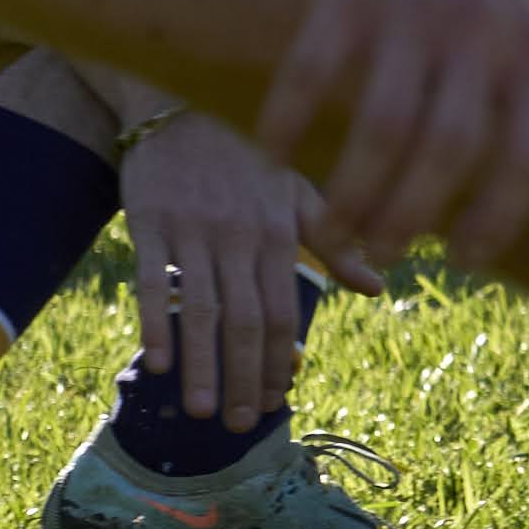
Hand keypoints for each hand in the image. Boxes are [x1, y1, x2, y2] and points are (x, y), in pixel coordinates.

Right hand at [118, 106, 369, 430]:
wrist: (183, 102)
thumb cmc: (248, 154)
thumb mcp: (298, 191)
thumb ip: (335, 241)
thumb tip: (378, 287)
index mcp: (280, 231)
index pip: (285, 310)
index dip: (282, 359)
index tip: (279, 400)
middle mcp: (242, 234)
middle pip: (247, 319)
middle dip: (247, 377)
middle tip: (242, 425)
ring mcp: (194, 229)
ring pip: (203, 309)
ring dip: (205, 365)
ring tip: (203, 412)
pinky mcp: (150, 221)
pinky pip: (154, 279)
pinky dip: (158, 322)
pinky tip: (159, 362)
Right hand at [256, 0, 528, 269]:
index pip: (527, 154)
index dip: (498, 215)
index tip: (466, 258)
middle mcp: (478, 33)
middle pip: (448, 152)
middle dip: (411, 217)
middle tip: (382, 257)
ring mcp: (412, 12)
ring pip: (383, 127)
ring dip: (351, 192)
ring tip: (330, 231)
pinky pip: (314, 74)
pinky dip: (289, 123)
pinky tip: (272, 156)